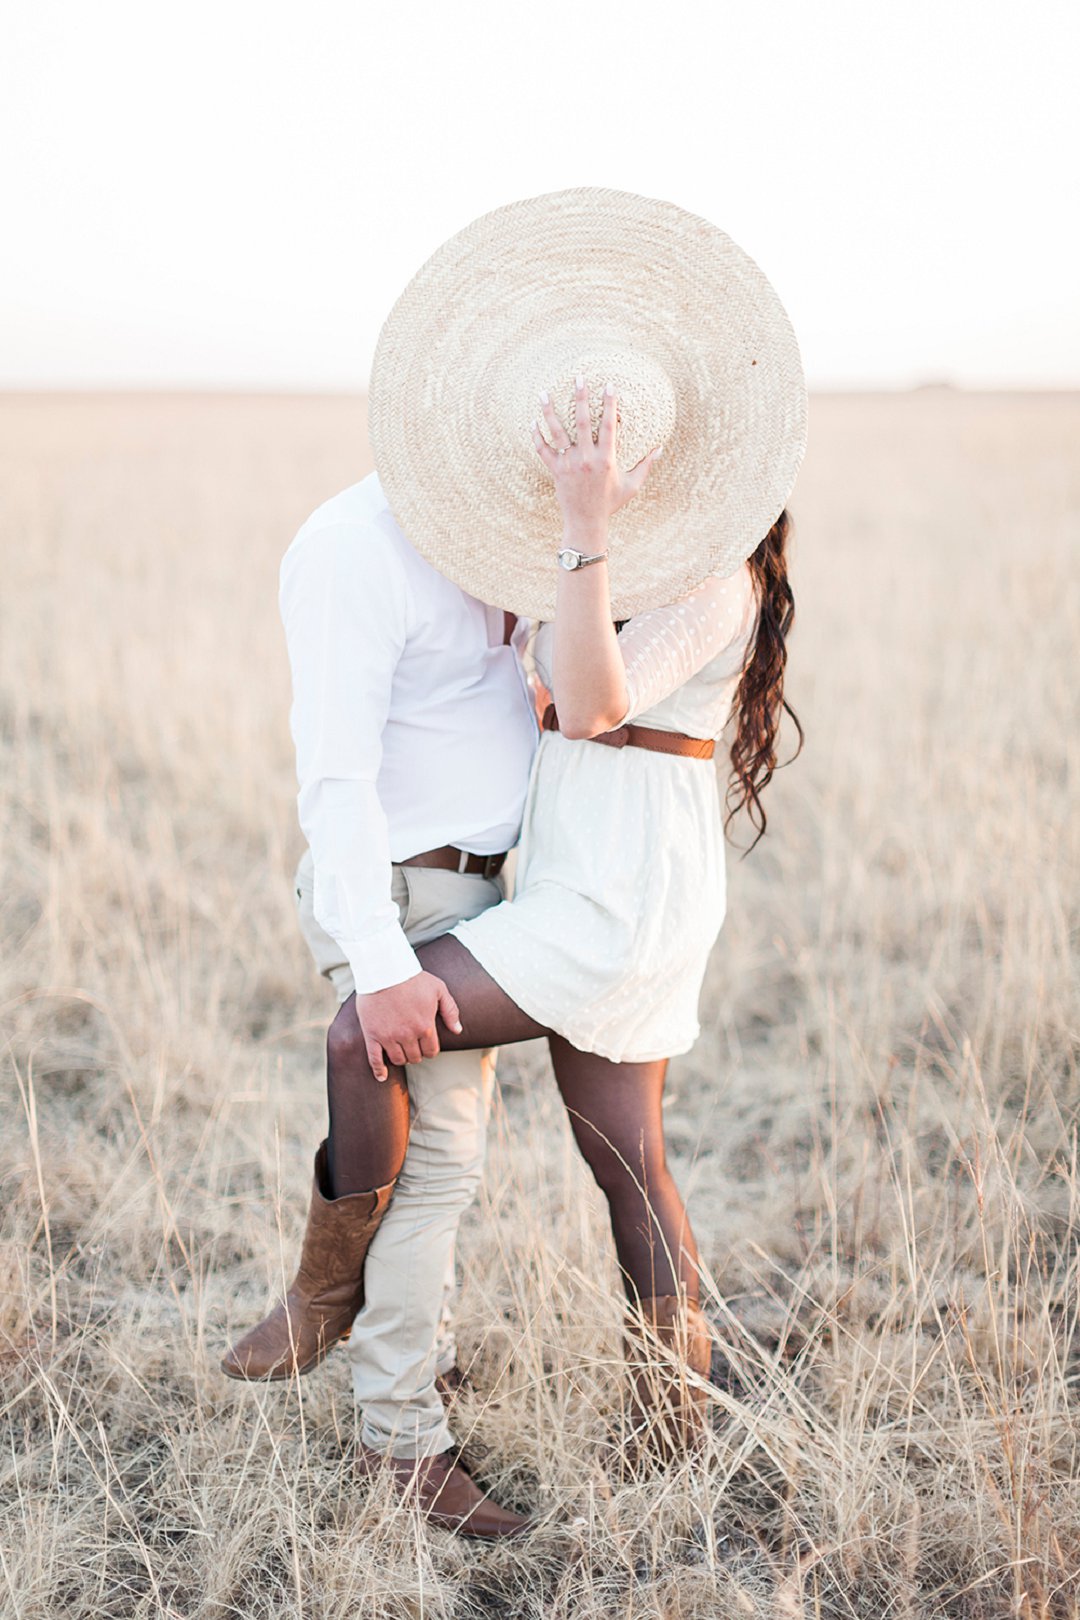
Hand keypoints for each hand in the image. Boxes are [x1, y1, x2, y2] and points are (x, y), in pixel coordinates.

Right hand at [356, 972, 461, 1080]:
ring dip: (402, 1058)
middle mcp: (408, 1035)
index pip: (431, 1051)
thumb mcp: (439, 989)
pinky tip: (382, 1076)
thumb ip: (450, 1010)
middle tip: (413, 1045)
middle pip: (415, 1057)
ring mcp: (389, 1037)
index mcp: (425, 1026)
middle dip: (417, 1053)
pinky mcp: (372, 1035)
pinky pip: (375, 1059)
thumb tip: (458, 1030)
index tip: (427, 1045)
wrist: (384, 970)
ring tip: (401, 1050)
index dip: (430, 1050)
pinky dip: (378, 1070)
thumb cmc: (413, 978)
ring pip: (398, 1059)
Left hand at [532, 374, 661, 536]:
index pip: (608, 425)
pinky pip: (543, 450)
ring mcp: (569, 464)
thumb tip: (660, 448)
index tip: (609, 385)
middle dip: (580, 397)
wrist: (586, 522)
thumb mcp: (632, 485)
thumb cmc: (610, 503)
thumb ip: (646, 465)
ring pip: (557, 432)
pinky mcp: (556, 471)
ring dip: (549, 411)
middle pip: (582, 421)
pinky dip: (537, 436)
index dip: (609, 404)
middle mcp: (586, 458)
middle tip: (578, 377)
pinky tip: (533, 422)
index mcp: (606, 459)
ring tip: (544, 392)